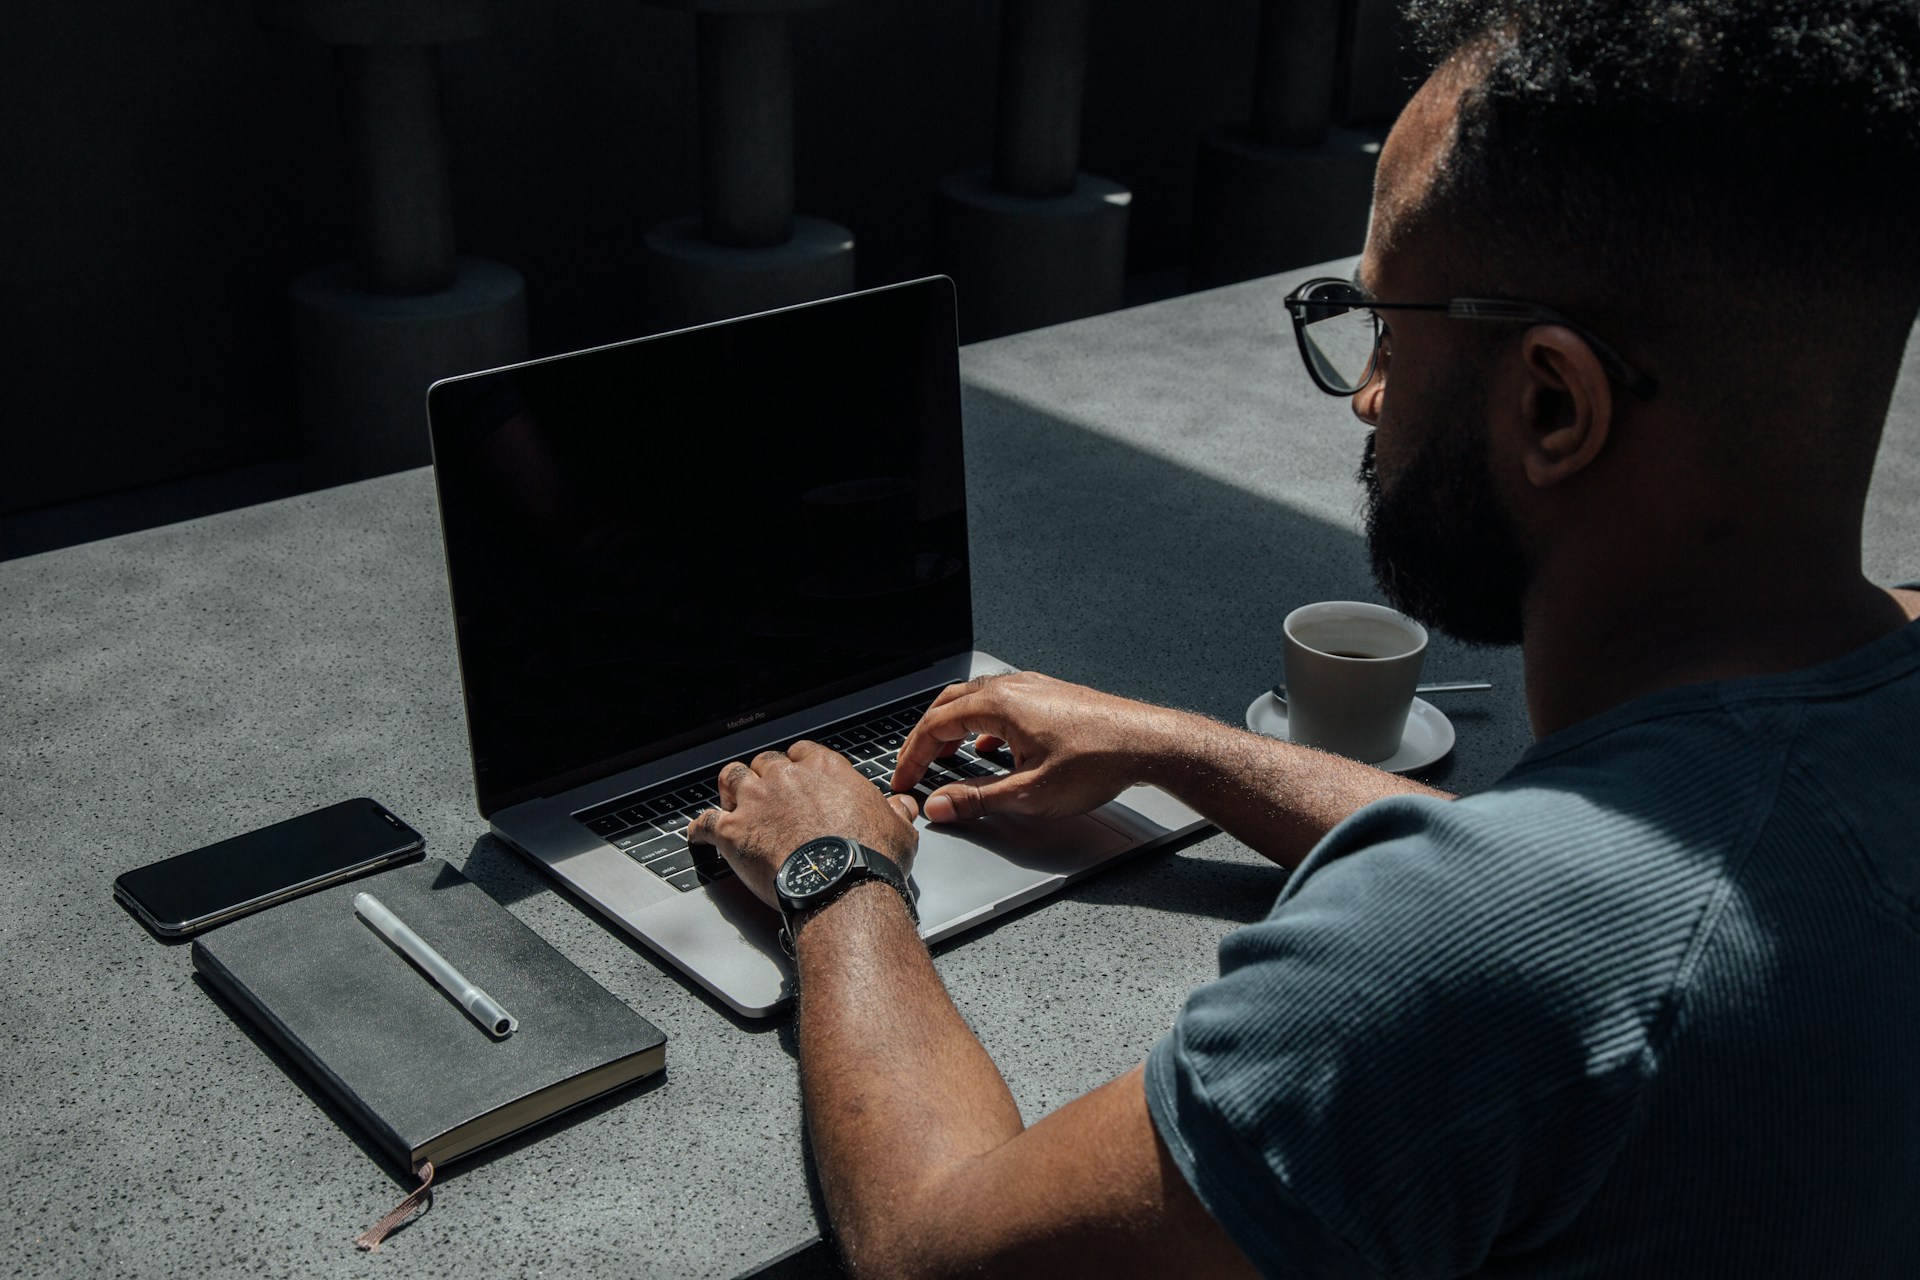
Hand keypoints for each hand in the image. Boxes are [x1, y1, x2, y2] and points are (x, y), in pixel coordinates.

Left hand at [688, 741, 919, 908]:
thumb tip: (902, 805)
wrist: (842, 884)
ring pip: (730, 779)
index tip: (799, 778)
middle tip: (767, 796)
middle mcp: (786, 778)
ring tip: (731, 801)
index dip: (797, 766)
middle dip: (763, 777)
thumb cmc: (870, 857)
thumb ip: (895, 812)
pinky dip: (700, 829)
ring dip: (730, 790)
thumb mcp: (898, 829)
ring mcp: (756, 801)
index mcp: (825, 770)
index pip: (802, 753)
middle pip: (764, 763)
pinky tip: (697, 834)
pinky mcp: (733, 832)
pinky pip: (705, 823)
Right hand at [891, 672, 1166, 822]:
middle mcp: (1013, 687)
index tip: (903, 780)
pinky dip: (982, 725)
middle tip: (914, 767)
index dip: (912, 756)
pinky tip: (992, 749)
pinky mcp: (1051, 695)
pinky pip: (1001, 703)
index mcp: (1000, 704)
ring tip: (944, 757)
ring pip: (975, 700)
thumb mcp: (1030, 793)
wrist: (1148, 742)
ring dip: (953, 728)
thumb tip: (939, 806)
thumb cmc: (1098, 761)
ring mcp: (1033, 687)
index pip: (935, 725)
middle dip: (926, 738)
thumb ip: (978, 800)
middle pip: (949, 705)